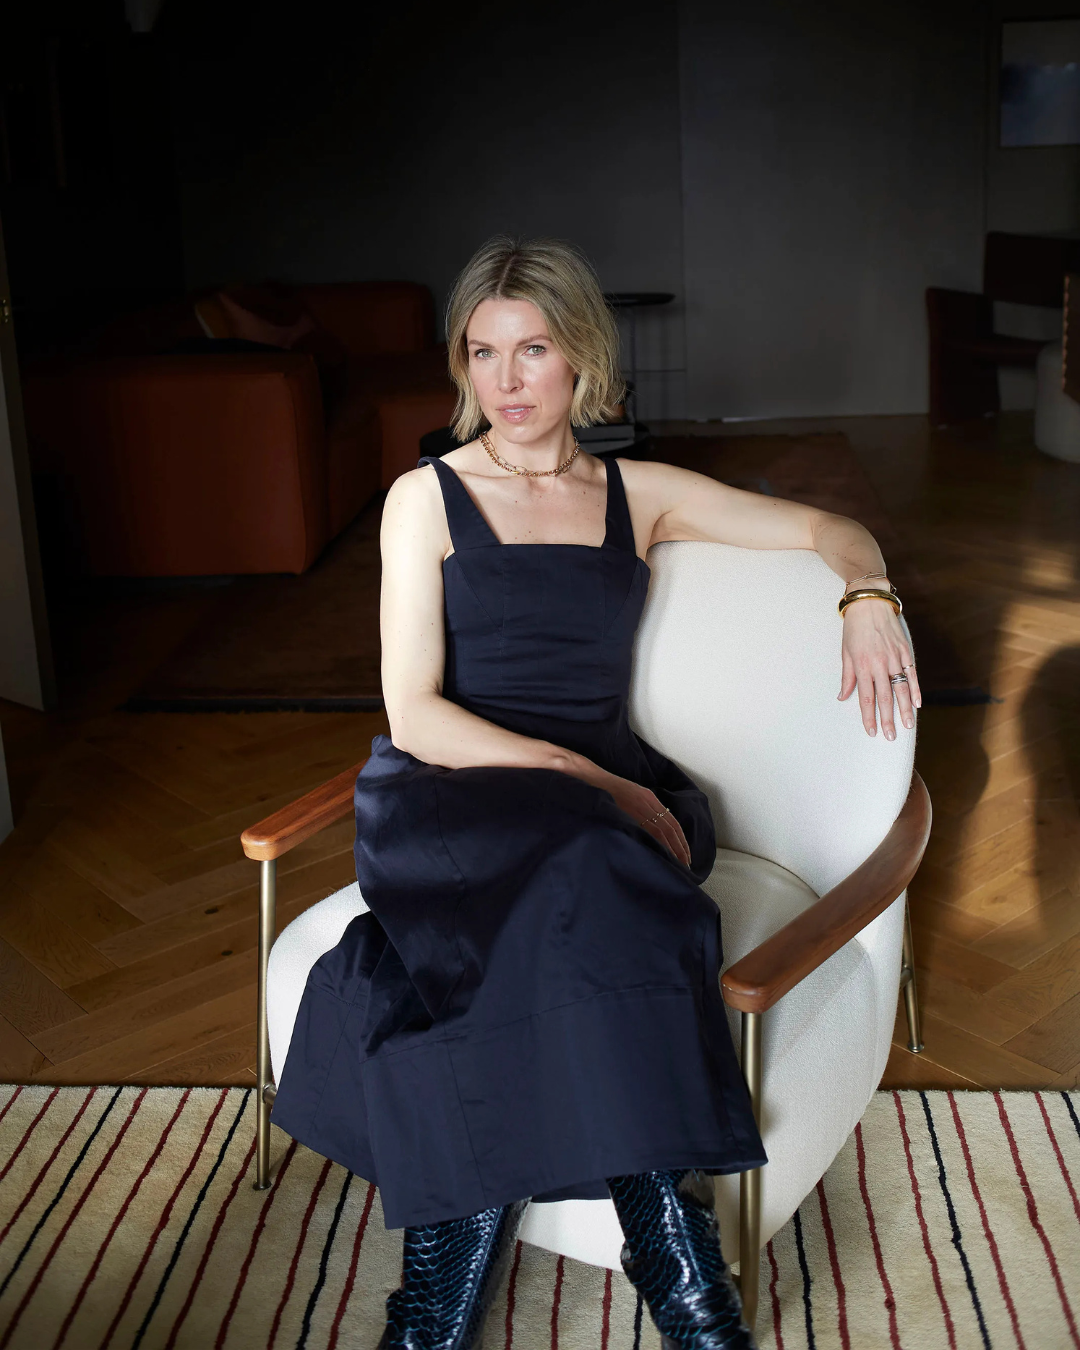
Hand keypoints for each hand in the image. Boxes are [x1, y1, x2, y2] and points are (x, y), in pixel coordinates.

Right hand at [600, 773, 691, 866]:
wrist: (595, 781)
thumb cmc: (610, 791)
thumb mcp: (631, 796)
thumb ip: (642, 809)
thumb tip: (653, 829)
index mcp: (650, 798)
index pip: (673, 822)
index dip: (681, 839)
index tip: (686, 854)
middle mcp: (648, 802)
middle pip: (671, 828)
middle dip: (680, 847)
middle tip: (686, 864)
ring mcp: (639, 807)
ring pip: (662, 831)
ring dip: (671, 848)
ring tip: (677, 863)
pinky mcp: (629, 813)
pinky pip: (646, 830)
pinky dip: (656, 843)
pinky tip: (660, 854)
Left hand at [838, 595, 920, 738]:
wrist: (870, 603)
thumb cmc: (854, 628)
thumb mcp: (845, 652)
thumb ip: (847, 677)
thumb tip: (843, 697)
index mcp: (862, 666)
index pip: (866, 698)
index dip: (869, 717)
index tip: (871, 731)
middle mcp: (879, 664)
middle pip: (885, 698)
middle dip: (887, 719)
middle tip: (890, 736)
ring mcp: (894, 658)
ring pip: (901, 689)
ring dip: (904, 710)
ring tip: (907, 726)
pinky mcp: (905, 651)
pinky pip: (912, 674)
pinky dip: (915, 690)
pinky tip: (917, 704)